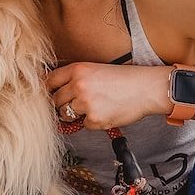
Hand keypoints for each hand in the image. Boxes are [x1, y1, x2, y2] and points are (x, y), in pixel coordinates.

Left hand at [44, 62, 170, 129]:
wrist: (146, 88)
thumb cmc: (123, 79)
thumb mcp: (95, 69)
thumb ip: (74, 77)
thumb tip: (53, 90)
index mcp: (77, 69)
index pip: (49, 81)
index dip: (48, 89)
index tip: (49, 94)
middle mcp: (78, 85)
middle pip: (54, 100)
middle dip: (61, 104)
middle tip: (76, 103)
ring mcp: (85, 103)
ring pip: (65, 114)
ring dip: (74, 114)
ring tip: (93, 106)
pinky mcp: (94, 120)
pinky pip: (83, 125)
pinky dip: (92, 122)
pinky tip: (105, 112)